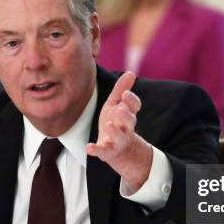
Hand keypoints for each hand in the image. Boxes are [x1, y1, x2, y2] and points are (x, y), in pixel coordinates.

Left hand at [86, 71, 151, 190]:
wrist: (118, 150)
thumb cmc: (116, 123)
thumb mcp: (116, 105)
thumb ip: (121, 89)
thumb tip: (131, 72)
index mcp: (128, 114)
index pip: (135, 107)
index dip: (131, 101)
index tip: (125, 94)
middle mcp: (125, 128)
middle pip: (130, 122)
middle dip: (126, 116)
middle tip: (119, 109)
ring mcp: (117, 141)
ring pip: (119, 137)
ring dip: (114, 131)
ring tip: (108, 124)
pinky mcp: (107, 151)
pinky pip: (103, 151)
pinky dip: (96, 150)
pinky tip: (89, 147)